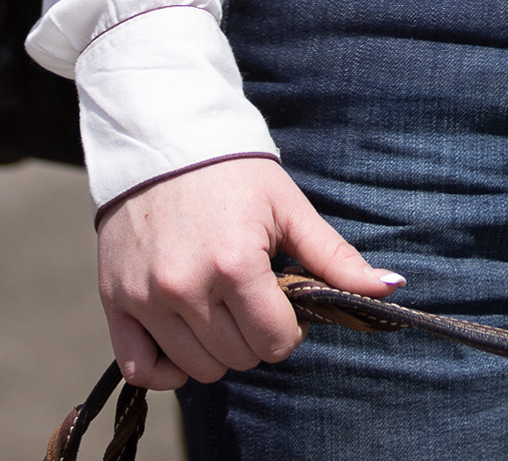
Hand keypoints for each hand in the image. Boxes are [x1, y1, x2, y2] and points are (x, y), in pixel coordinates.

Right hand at [97, 155, 402, 389]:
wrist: (163, 138)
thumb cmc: (234, 171)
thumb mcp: (289, 207)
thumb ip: (335, 257)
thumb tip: (391, 288)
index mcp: (236, 264)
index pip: (275, 341)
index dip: (290, 327)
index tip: (286, 300)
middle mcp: (186, 289)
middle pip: (238, 358)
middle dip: (257, 335)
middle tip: (256, 298)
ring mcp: (147, 299)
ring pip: (197, 369)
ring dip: (218, 350)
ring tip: (223, 306)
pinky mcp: (115, 302)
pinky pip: (143, 369)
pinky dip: (167, 368)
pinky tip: (186, 340)